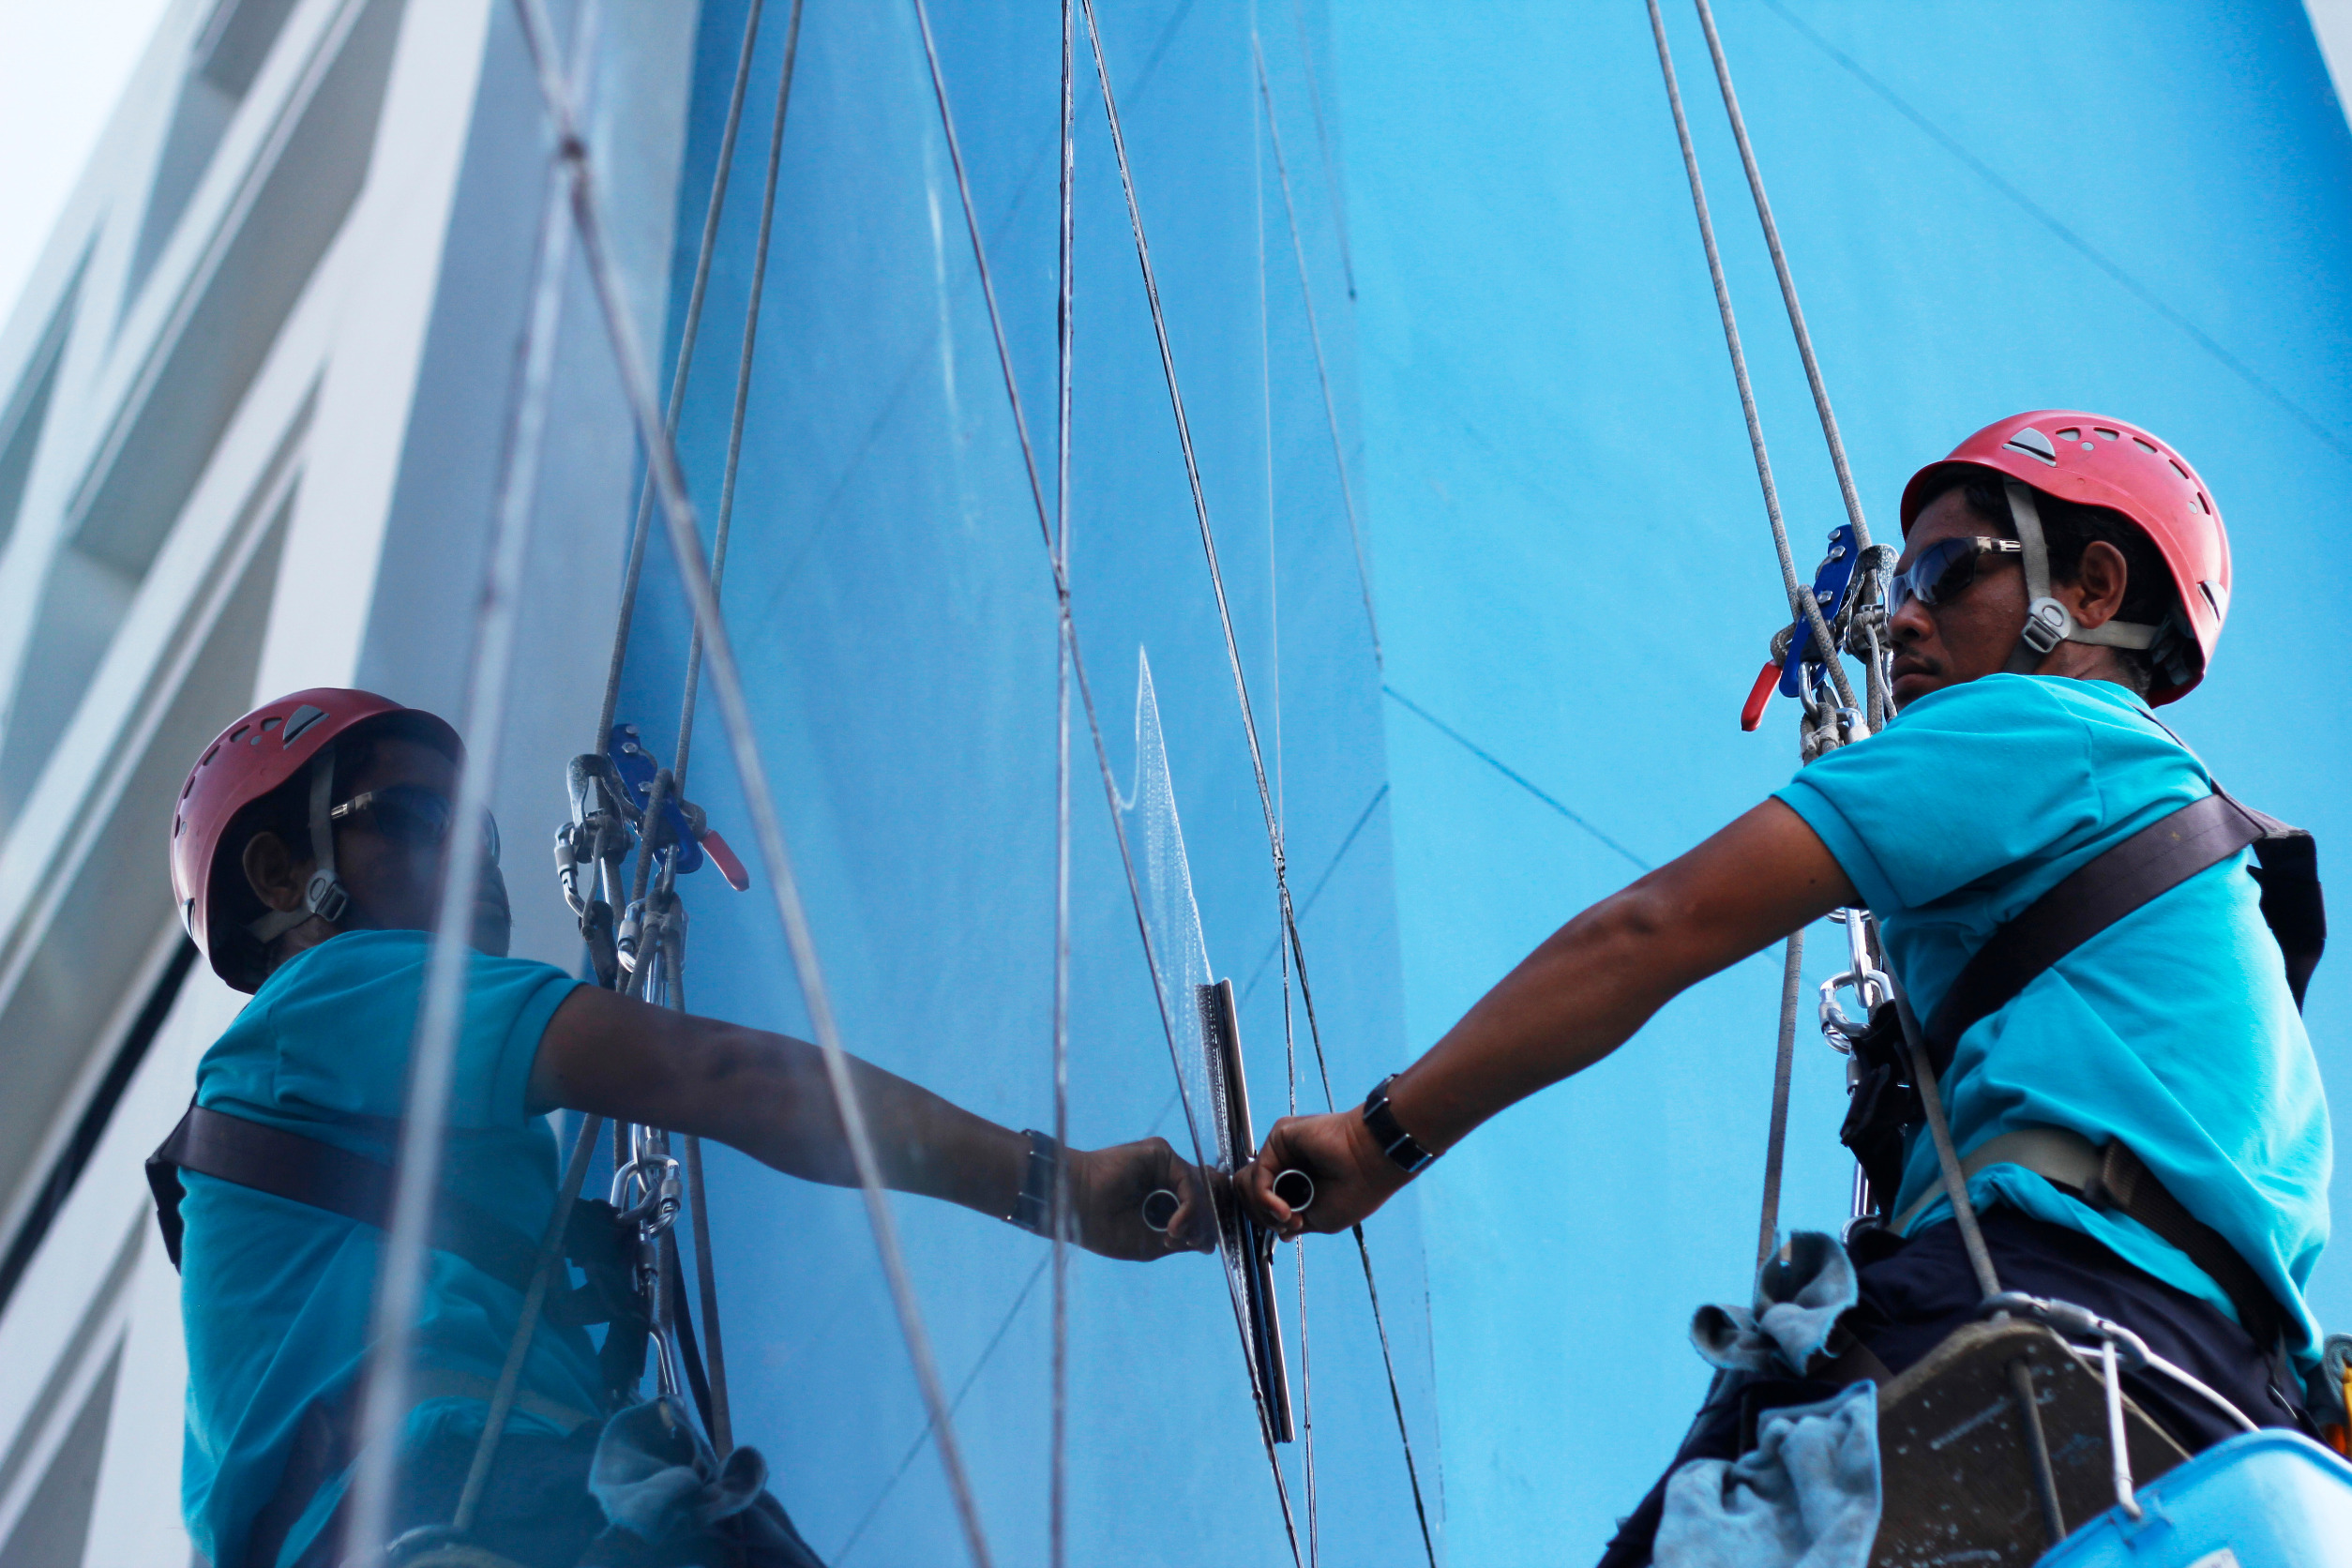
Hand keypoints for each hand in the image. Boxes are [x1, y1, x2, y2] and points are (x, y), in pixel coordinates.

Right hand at [1066, 1137, 1214, 1259]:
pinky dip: (1189, 1206)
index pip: (1204, 1208)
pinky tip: (1173, 1226)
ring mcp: (1166, 1165)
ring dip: (1196, 1218)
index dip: (1208, 1227)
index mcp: (1166, 1200)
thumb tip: (1210, 1242)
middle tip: (1190, 1243)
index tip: (1196, 1246)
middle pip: (1209, 1196)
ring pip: (1203, 1189)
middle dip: (1206, 1224)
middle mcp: (1169, 1179)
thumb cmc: (1106, 1229)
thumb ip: (1182, 1238)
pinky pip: (1190, 1179)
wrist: (1075, 1207)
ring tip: (1173, 1235)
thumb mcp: (1151, 1244)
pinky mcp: (1161, 1154)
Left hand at [1237, 1108, 1410, 1238]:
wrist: (1371, 1164)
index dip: (1269, 1220)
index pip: (1262, 1202)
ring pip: (1247, 1185)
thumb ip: (1295, 1223)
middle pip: (1248, 1193)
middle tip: (1289, 1222)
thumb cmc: (1356, 1192)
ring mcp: (1281, 1151)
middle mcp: (1287, 1164)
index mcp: (1298, 1182)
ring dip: (1264, 1209)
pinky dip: (1266, 1198)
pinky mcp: (1279, 1138)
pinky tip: (1284, 1208)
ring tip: (1287, 1216)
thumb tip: (1281, 1234)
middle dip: (1263, 1216)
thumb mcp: (1322, 1219)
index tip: (1294, 1227)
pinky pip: (1257, 1175)